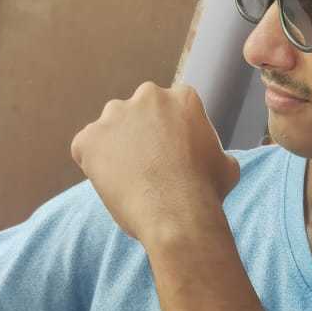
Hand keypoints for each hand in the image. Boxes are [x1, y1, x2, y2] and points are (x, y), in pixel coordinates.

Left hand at [70, 82, 239, 243]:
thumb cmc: (206, 192)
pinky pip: (86, 148)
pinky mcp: (89, 138)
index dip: (168, 132)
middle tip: (147, 165)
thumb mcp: (226, 165)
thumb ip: (215, 151)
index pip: (169, 108)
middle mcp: (147, 96)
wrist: (177, 214)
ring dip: (115, 147)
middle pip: (137, 111)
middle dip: (140, 133)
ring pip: (110, 128)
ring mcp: (115, 115)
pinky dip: (93, 164)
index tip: (169, 154)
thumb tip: (219, 158)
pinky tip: (110, 184)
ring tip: (128, 179)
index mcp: (182, 97)